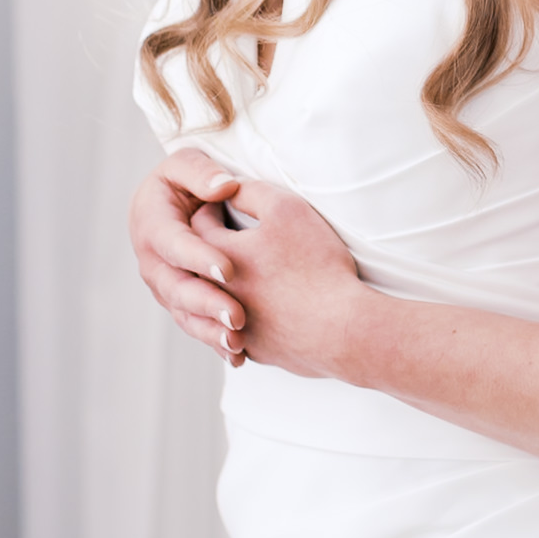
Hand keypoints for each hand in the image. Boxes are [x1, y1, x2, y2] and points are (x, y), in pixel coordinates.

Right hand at [130, 147, 250, 364]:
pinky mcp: (182, 304)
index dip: (199, 257)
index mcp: (151, 224)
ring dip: (210, 331)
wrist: (182, 204)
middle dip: (207, 304)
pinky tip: (239, 355)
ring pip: (184, 314)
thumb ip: (202, 172)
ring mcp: (166, 287)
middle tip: (237, 316)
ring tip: (238, 342)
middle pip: (176, 288)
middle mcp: (153, 262)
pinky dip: (214, 342)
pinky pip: (196, 327)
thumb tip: (224, 187)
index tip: (230, 270)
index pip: (174, 244)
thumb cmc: (190, 178)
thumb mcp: (188, 164)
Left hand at [191, 181, 366, 381]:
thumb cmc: (315, 264)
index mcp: (217, 256)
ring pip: (217, 301)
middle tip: (231, 235)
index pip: (198, 223)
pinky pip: (241, 330)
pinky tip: (263, 309)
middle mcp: (215, 294)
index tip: (224, 203)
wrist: (340, 327)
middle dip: (211, 247)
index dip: (212, 207)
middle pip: (201, 264)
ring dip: (225, 286)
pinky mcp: (254, 348)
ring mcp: (233, 326)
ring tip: (245, 274)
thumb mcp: (286, 210)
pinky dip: (246, 317)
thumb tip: (231, 188)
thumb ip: (251, 192)